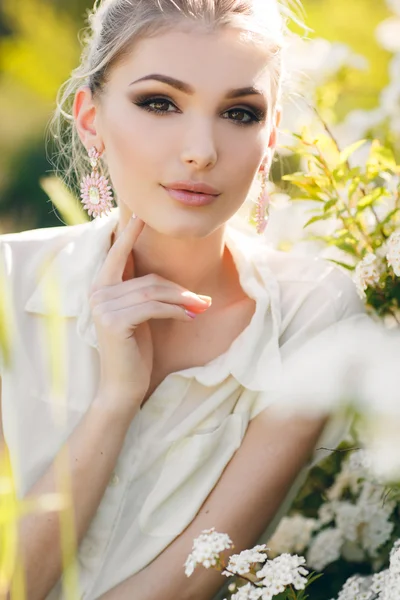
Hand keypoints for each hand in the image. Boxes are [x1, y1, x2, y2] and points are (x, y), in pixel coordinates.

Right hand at [89, 216, 211, 411]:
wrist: (123, 387)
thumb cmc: (135, 351)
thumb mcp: (141, 316)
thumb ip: (148, 293)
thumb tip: (182, 286)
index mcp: (101, 288)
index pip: (117, 254)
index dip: (129, 233)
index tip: (141, 214)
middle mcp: (97, 293)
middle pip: (149, 278)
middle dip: (179, 290)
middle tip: (204, 301)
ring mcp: (102, 306)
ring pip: (154, 291)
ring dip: (183, 300)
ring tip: (201, 309)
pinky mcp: (114, 321)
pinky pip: (153, 306)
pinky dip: (175, 310)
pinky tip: (189, 318)